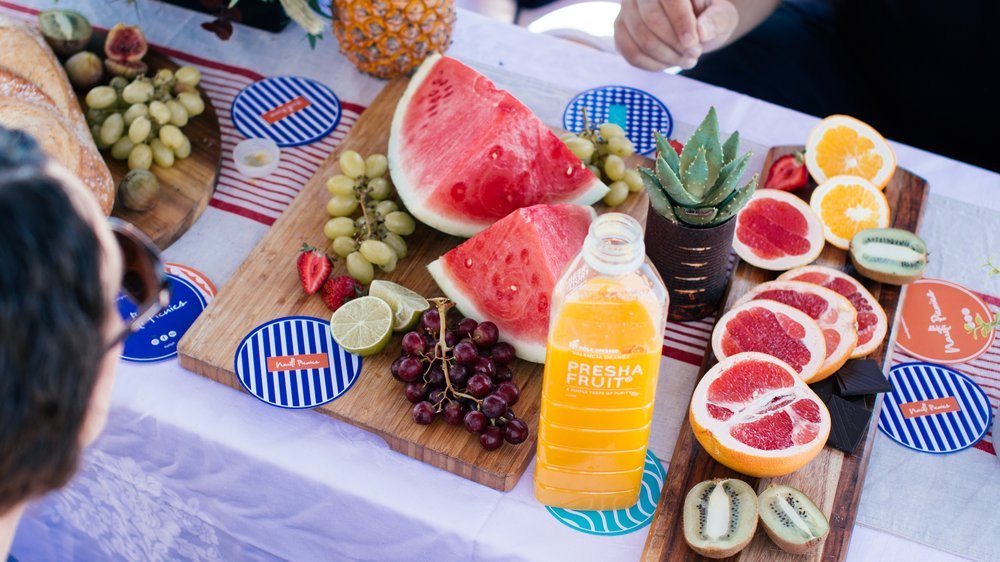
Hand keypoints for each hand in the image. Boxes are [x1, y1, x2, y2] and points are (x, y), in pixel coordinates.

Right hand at [615, 0, 738, 70]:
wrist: (694, 24)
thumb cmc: (708, 17)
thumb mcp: (721, 16)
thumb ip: (715, 21)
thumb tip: (701, 32)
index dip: (681, 22)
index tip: (694, 43)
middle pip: (651, 20)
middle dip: (675, 44)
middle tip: (694, 54)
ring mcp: (626, 10)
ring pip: (641, 40)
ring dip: (666, 57)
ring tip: (686, 60)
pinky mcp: (620, 30)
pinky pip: (630, 53)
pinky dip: (652, 65)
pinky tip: (669, 63)